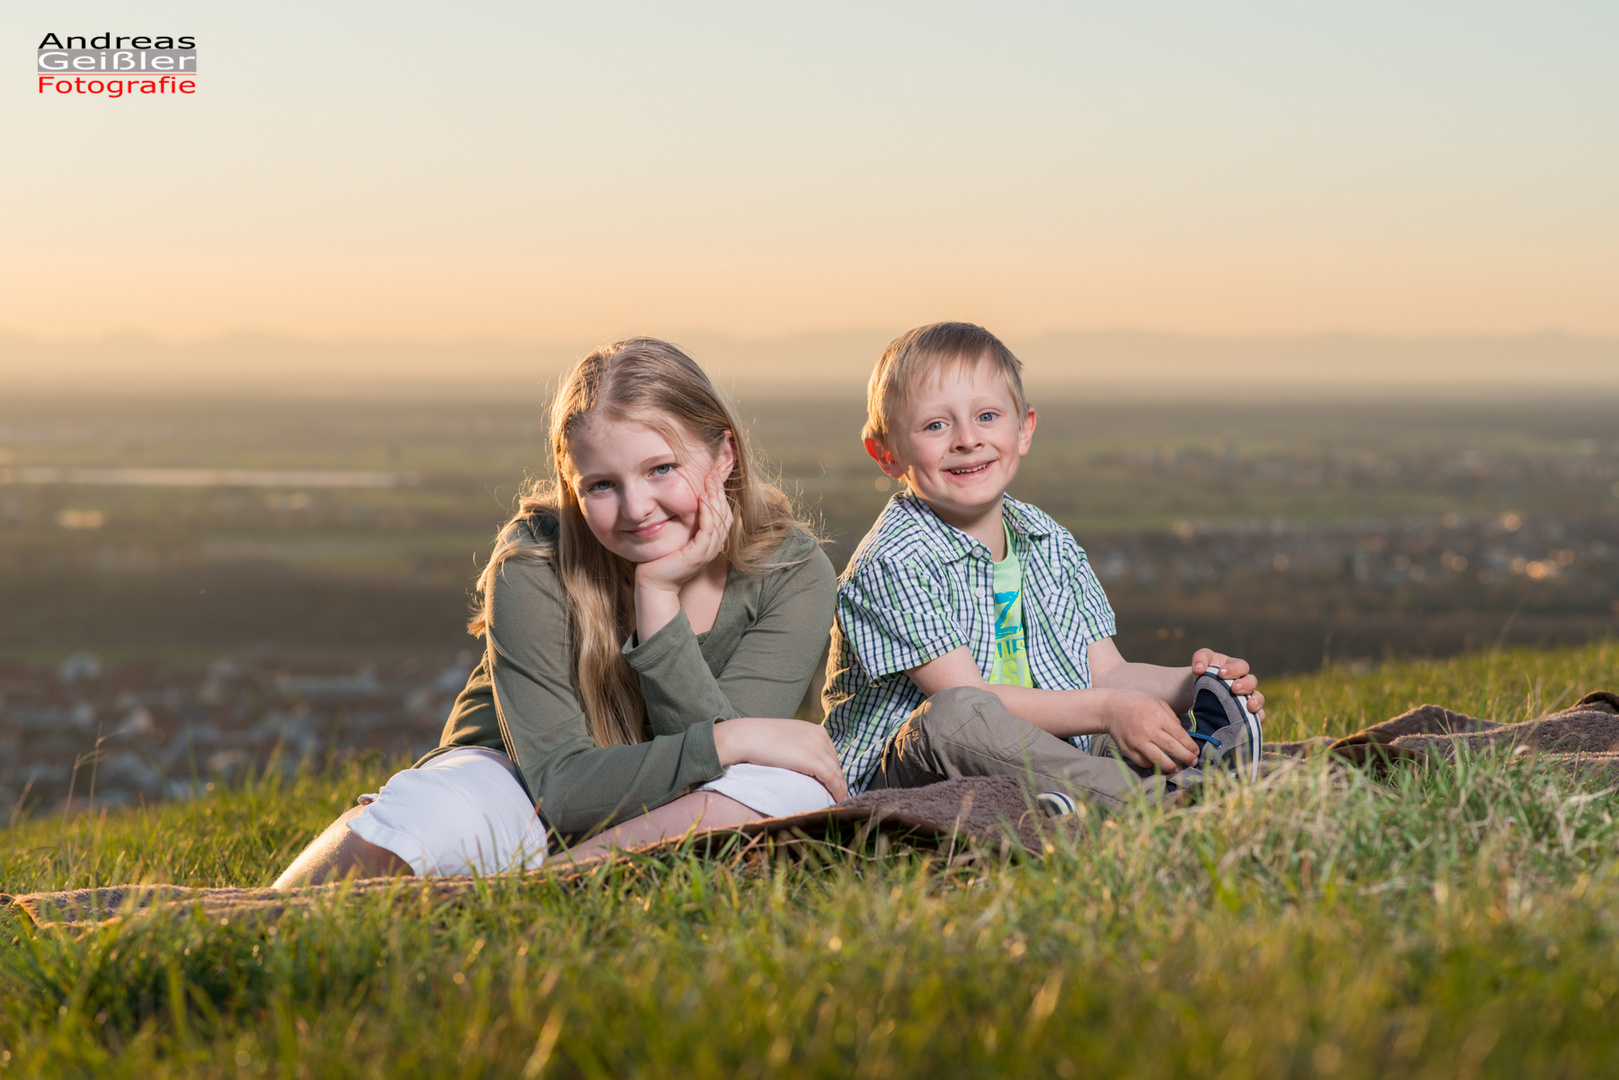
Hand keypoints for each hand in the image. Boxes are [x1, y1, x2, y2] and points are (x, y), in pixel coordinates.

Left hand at [634, 462, 733, 597]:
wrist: (655, 583)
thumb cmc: (662, 561)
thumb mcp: (678, 538)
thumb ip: (686, 525)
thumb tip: (685, 504)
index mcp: (711, 542)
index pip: (723, 514)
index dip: (720, 494)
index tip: (714, 475)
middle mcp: (713, 546)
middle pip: (725, 514)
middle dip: (720, 491)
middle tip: (715, 471)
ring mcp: (707, 551)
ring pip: (719, 520)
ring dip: (715, 498)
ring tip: (710, 481)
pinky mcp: (698, 555)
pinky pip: (708, 530)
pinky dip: (707, 514)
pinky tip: (702, 500)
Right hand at [712, 717, 848, 801]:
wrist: (747, 737)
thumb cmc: (760, 738)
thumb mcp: (786, 737)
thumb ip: (798, 745)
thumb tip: (799, 760)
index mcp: (815, 730)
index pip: (830, 754)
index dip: (833, 770)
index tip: (832, 783)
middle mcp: (820, 736)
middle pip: (835, 763)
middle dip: (838, 780)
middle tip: (838, 795)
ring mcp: (818, 748)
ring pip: (836, 772)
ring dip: (840, 788)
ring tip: (838, 801)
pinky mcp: (812, 761)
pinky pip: (831, 779)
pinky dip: (837, 790)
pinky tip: (837, 800)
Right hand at [1101, 690, 1199, 772]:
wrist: (1110, 708)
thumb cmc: (1137, 703)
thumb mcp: (1158, 703)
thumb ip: (1172, 718)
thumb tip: (1182, 736)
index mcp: (1158, 717)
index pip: (1180, 735)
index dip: (1191, 746)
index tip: (1196, 751)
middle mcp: (1148, 730)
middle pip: (1173, 749)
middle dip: (1187, 758)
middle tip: (1193, 762)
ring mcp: (1137, 742)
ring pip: (1159, 760)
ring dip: (1172, 767)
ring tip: (1178, 768)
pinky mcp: (1128, 750)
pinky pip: (1145, 762)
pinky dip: (1153, 764)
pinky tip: (1158, 762)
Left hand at [1190, 649, 1265, 724]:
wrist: (1198, 689)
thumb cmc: (1203, 671)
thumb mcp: (1201, 660)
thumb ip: (1199, 658)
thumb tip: (1198, 669)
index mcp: (1236, 667)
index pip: (1241, 666)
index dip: (1234, 669)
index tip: (1221, 673)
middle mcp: (1244, 681)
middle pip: (1251, 682)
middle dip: (1245, 685)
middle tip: (1234, 689)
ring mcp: (1246, 697)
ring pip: (1258, 698)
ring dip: (1256, 702)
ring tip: (1250, 706)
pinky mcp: (1245, 712)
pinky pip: (1257, 715)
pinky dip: (1257, 718)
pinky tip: (1250, 722)